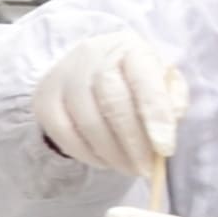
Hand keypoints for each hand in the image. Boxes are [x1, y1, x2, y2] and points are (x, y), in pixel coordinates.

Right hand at [34, 33, 187, 177]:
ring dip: (112, 153)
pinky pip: (65, 135)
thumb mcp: (161, 80)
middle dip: (133, 141)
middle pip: (112, 101)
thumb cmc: (132, 80)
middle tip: (146, 168)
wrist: (86, 70)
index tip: (165, 149)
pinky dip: (88, 154)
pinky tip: (105, 161)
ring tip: (129, 168)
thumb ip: (173, 100)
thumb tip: (169, 124)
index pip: (143, 80)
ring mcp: (63, 78)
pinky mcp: (45, 101)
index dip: (156, 116)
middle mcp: (92, 56)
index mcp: (128, 48)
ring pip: (87, 121)